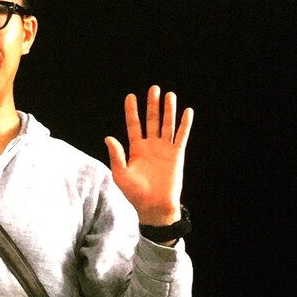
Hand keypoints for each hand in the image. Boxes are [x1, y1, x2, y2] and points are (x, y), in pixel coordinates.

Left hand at [105, 87, 192, 225]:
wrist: (154, 207)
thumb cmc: (135, 194)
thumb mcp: (121, 175)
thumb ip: (116, 155)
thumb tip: (108, 138)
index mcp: (136, 149)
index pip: (134, 125)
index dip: (132, 111)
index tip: (131, 96)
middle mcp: (151, 145)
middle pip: (152, 120)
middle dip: (152, 105)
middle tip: (154, 89)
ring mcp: (164, 149)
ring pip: (167, 125)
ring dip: (168, 110)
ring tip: (169, 95)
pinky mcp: (177, 154)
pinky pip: (181, 136)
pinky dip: (185, 124)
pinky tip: (187, 111)